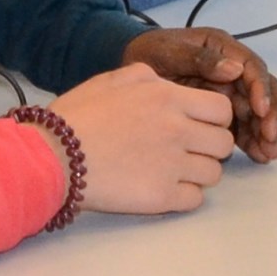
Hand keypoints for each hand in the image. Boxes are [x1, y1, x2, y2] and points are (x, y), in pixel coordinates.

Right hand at [35, 66, 233, 215]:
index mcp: (168, 98)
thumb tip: (165, 83)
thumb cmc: (77, 116)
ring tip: (171, 172)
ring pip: (214, 173)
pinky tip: (162, 189)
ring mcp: (173, 165)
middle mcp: (178, 130)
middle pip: (224, 143)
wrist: (52, 156)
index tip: (196, 126)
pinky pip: (196, 199)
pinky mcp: (163, 196)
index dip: (213, 119)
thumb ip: (146, 76)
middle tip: (186, 151)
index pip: (221, 109)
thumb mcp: (111, 79)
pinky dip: (184, 196)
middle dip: (209, 147)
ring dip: (197, 173)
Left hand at [120, 27, 276, 162]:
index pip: (252, 68)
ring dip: (264, 132)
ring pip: (255, 112)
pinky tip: (258, 156)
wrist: (130, 68)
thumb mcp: (170, 52)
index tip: (260, 110)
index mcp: (223, 49)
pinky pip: (241, 126)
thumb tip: (235, 69)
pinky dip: (251, 140)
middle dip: (268, 115)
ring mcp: (228, 91)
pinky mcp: (220, 112)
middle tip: (270, 138)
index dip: (260, 89)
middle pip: (260, 92)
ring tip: (268, 154)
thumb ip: (200, 60)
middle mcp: (232, 70)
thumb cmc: (151, 53)